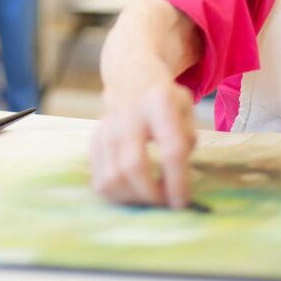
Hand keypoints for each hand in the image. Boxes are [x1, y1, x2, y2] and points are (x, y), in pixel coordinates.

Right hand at [90, 76, 196, 208]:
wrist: (130, 78)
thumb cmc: (165, 100)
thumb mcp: (186, 108)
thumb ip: (187, 139)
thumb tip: (177, 179)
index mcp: (159, 101)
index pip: (171, 149)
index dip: (178, 181)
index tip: (183, 201)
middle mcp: (128, 113)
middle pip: (134, 166)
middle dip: (151, 194)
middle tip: (165, 203)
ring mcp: (106, 127)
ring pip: (113, 177)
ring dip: (134, 198)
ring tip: (151, 197)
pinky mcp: (93, 141)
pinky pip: (100, 181)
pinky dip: (118, 196)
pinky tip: (133, 191)